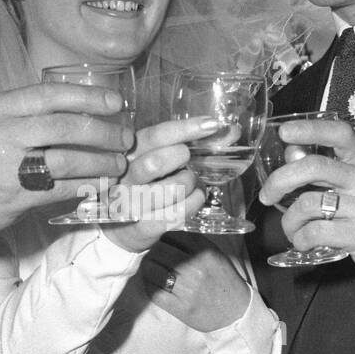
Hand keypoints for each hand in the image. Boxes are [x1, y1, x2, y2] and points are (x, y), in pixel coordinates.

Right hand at [0, 83, 132, 247]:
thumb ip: (20, 115)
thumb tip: (71, 111)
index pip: (50, 94)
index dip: (88, 97)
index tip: (115, 103)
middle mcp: (1, 132)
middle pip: (65, 125)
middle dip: (103, 131)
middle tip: (124, 138)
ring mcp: (6, 165)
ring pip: (68, 159)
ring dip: (101, 162)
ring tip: (118, 165)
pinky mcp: (13, 196)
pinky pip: (60, 190)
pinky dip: (86, 187)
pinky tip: (100, 187)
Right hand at [101, 116, 217, 254]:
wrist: (123, 229)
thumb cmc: (148, 185)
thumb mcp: (160, 159)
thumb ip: (192, 144)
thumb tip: (231, 130)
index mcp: (130, 154)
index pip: (154, 136)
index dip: (184, 129)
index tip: (211, 125)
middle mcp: (125, 177)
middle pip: (155, 163)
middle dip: (182, 159)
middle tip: (188, 160)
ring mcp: (132, 203)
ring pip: (171, 190)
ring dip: (191, 184)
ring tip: (193, 183)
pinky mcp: (142, 226)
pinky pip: (175, 214)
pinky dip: (194, 204)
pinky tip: (195, 198)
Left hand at [141, 233, 251, 332]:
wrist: (236, 313)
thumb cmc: (224, 281)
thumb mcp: (215, 254)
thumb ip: (195, 242)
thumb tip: (168, 230)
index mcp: (205, 251)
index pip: (170, 234)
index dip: (161, 237)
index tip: (160, 242)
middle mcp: (195, 267)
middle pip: (158, 250)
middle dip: (152, 251)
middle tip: (151, 255)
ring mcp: (187, 288)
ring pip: (151, 269)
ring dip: (147, 268)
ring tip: (151, 268)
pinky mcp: (180, 306)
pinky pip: (153, 291)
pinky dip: (148, 285)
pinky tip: (153, 283)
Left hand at [257, 117, 354, 292]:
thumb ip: (328, 172)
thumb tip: (291, 153)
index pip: (340, 134)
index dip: (310, 128)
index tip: (284, 132)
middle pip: (314, 166)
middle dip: (280, 181)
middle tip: (267, 196)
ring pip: (308, 203)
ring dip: (289, 220)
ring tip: (292, 229)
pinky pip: (316, 232)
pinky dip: (301, 239)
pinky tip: (303, 242)